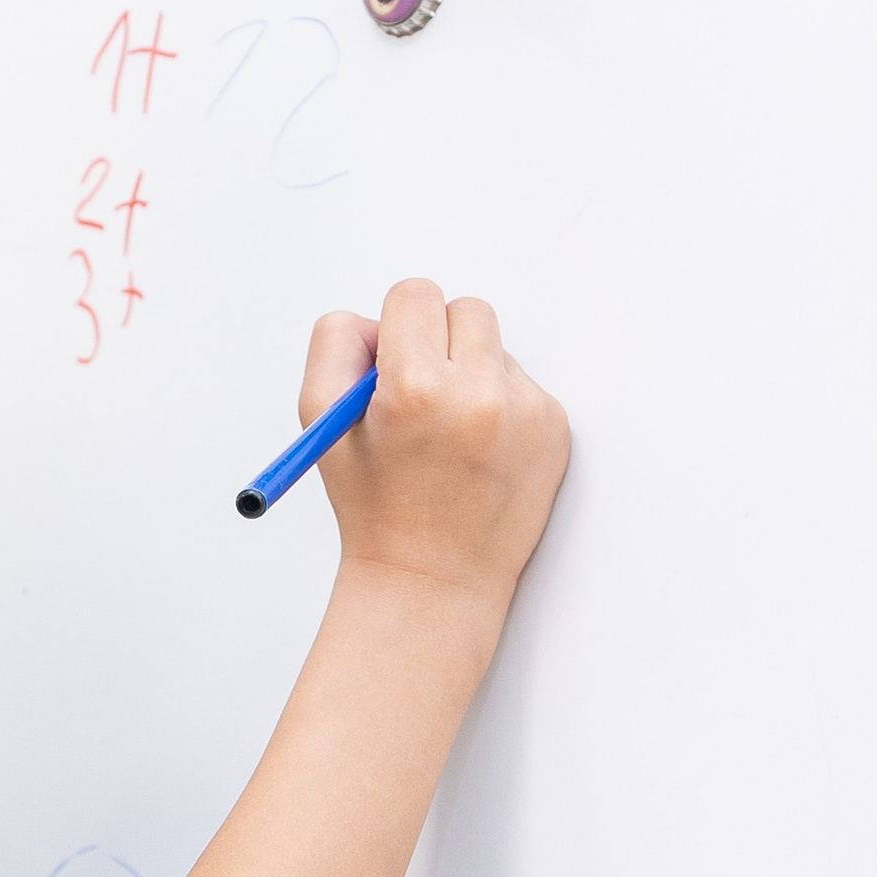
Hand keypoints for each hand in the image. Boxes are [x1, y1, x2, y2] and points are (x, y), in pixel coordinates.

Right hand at [302, 279, 567, 618]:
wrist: (434, 581)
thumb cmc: (374, 507)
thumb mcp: (322, 426)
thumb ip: (336, 348)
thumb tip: (377, 320)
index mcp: (416, 388)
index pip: (415, 295)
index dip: (396, 325)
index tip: (393, 360)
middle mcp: (479, 395)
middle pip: (465, 309)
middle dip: (439, 340)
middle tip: (421, 392)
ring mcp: (525, 413)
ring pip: (496, 348)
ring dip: (472, 372)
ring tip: (449, 433)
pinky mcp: (554, 430)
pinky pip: (522, 385)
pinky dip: (500, 406)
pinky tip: (478, 453)